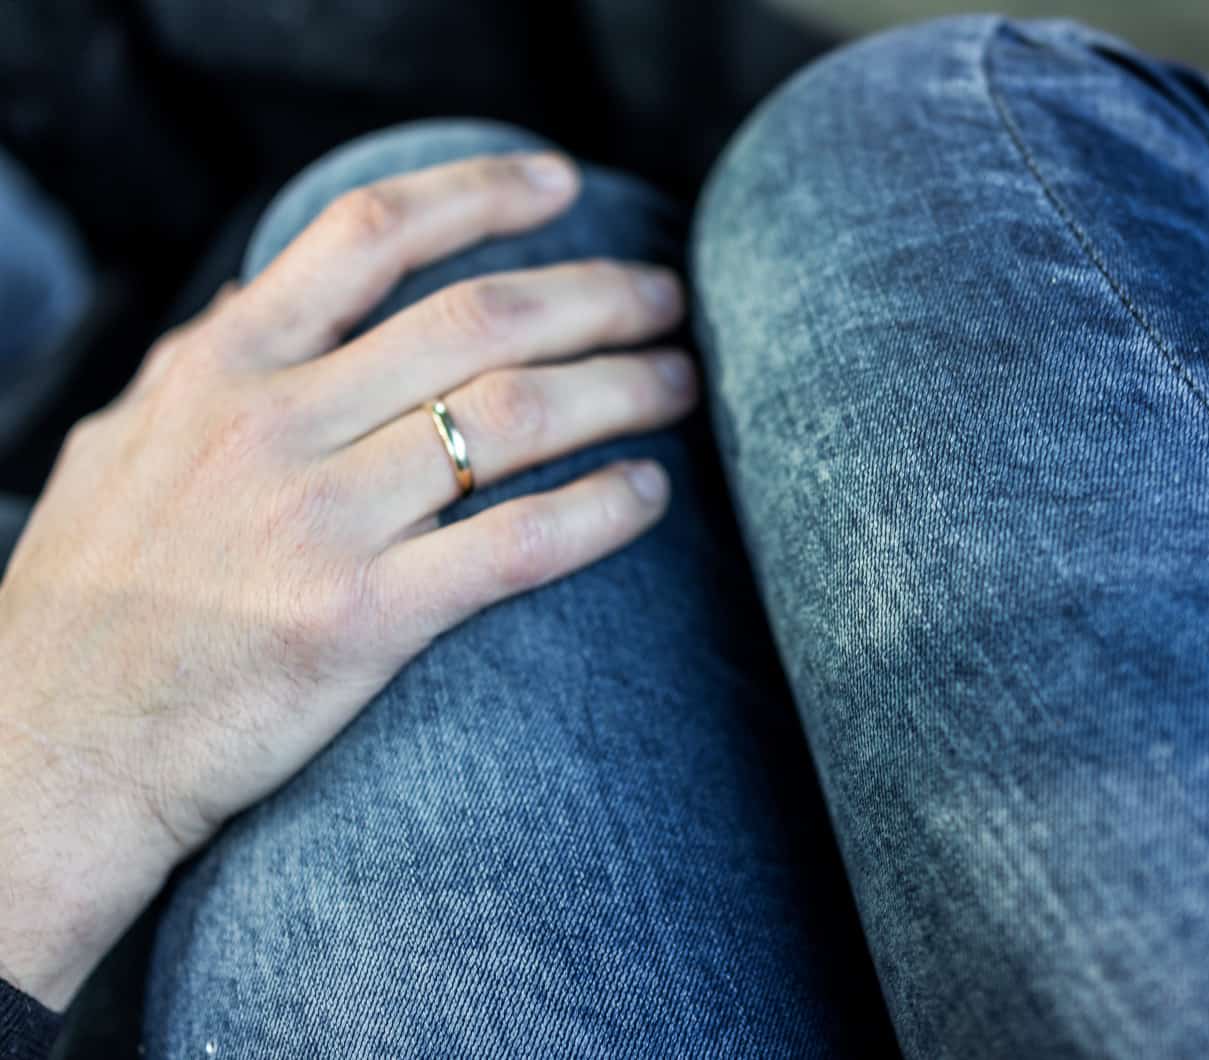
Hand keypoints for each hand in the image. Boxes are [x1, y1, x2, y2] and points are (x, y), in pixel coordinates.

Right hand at [0, 152, 694, 1007]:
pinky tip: (650, 495)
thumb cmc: (88, 606)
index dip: (479, 192)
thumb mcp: (121, 448)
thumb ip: (201, 368)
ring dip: (623, 388)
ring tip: (682, 381)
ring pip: (516, 416)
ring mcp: (319, 521)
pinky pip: (515, 544)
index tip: (562, 183)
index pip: (368, 233)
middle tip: (668, 298)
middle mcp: (274, 424)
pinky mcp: (358, 622)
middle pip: (480, 317)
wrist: (53, 757)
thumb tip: (256, 298)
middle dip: (597, 295)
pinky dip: (602, 510)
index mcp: (220, 368)